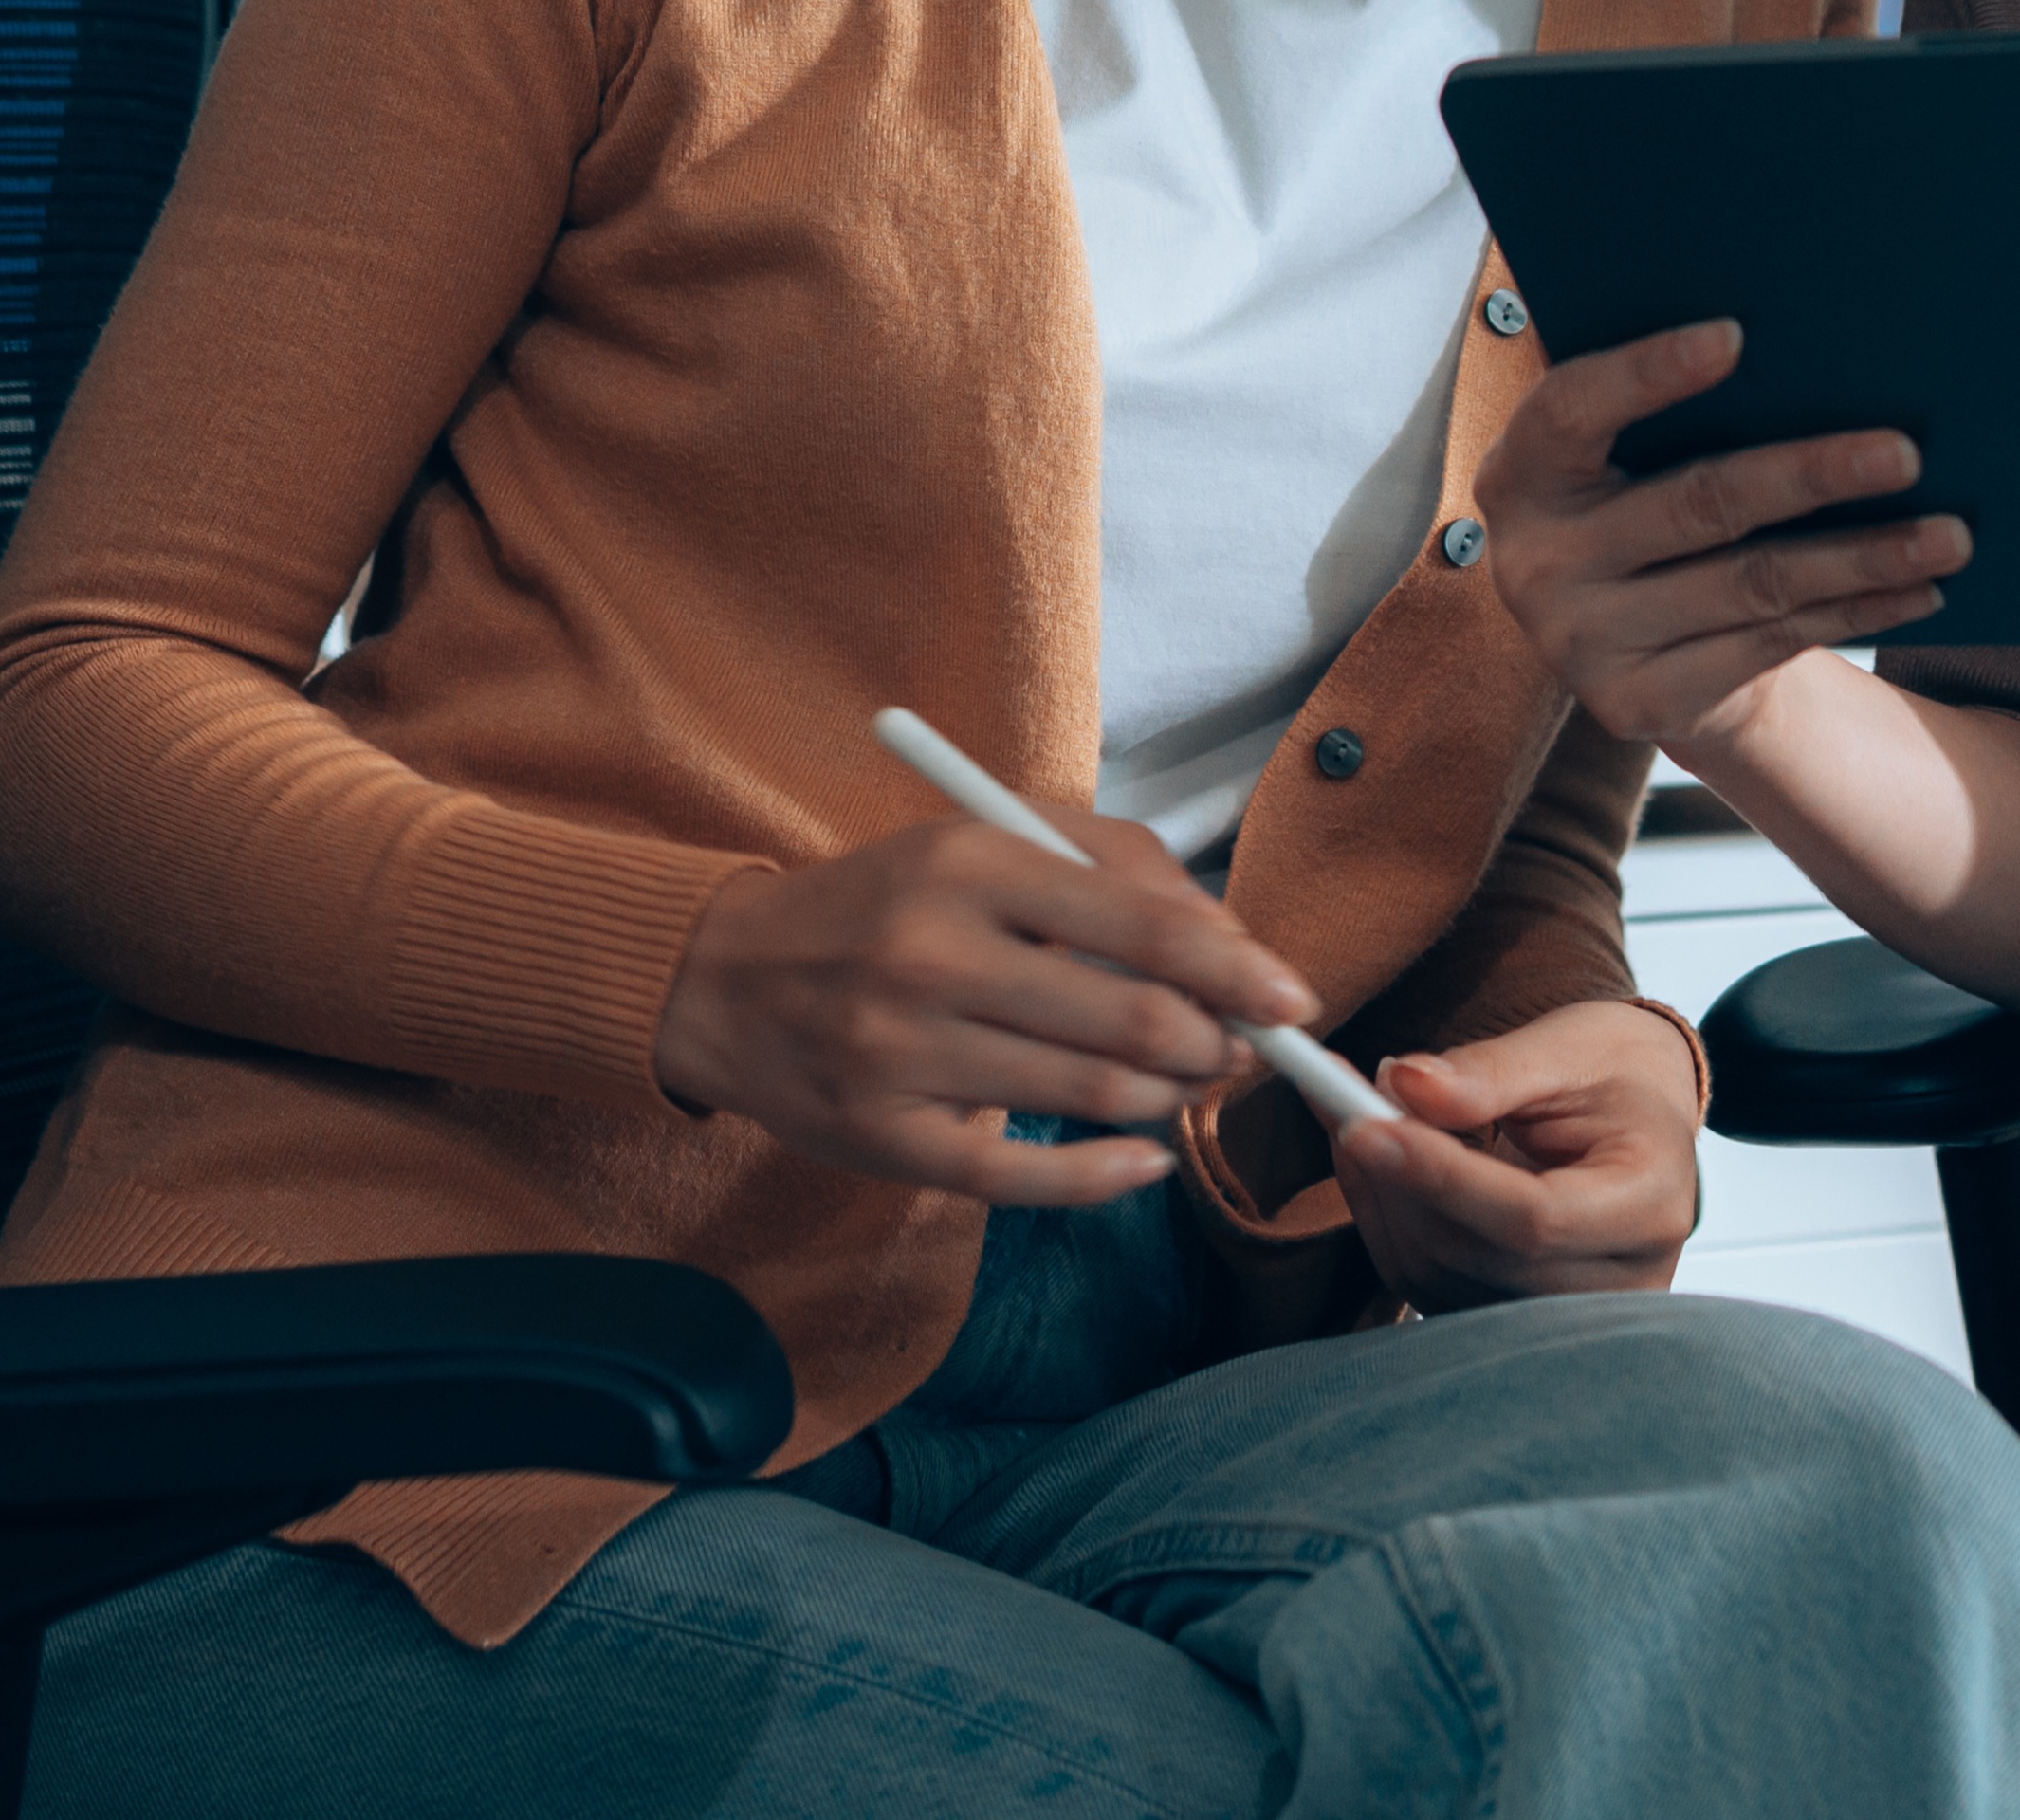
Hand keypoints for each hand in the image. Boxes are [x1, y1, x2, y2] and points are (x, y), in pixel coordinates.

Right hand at [655, 817, 1319, 1207]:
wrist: (724, 978)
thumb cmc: (886, 902)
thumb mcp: (985, 840)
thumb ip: (1112, 865)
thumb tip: (1232, 938)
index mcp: (967, 863)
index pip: (1144, 927)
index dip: (1240, 970)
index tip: (1295, 997)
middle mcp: (932, 956)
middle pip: (1134, 1023)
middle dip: (1217, 1046)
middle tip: (1238, 1050)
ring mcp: (904, 1056)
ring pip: (1094, 1099)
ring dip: (1168, 1101)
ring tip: (1180, 1085)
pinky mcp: (886, 1142)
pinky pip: (1026, 1180)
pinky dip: (1108, 1177)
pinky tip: (1141, 1160)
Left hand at [1325, 998, 1707, 1306]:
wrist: (1642, 1117)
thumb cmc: (1615, 1073)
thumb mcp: (1567, 1048)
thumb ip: (1488, 1070)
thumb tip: (1402, 1083)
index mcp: (1649, 1207)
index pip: (1533, 1218)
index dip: (1441, 1177)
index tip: (1365, 1125)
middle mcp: (1619, 1281)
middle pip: (1477, 1253)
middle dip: (1396, 1177)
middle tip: (1340, 1093)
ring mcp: (1568, 1317)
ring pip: (1438, 1274)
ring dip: (1379, 1195)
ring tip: (1358, 1112)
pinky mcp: (1515, 1318)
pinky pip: (1426, 1283)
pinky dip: (1386, 1219)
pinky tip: (1374, 1161)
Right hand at [1477, 318, 1976, 756]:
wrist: (1627, 645)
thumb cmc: (1640, 502)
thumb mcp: (1620, 454)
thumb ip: (1659, 404)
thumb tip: (1788, 331)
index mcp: (1519, 472)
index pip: (1571, 410)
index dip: (1646, 373)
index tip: (1736, 336)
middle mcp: (1535, 563)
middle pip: (1695, 504)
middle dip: (1810, 474)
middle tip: (1906, 452)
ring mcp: (1583, 643)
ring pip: (1751, 585)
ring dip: (1862, 556)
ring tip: (1950, 534)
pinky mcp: (1637, 706)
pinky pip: (1769, 646)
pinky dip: (1853, 612)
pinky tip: (1917, 587)